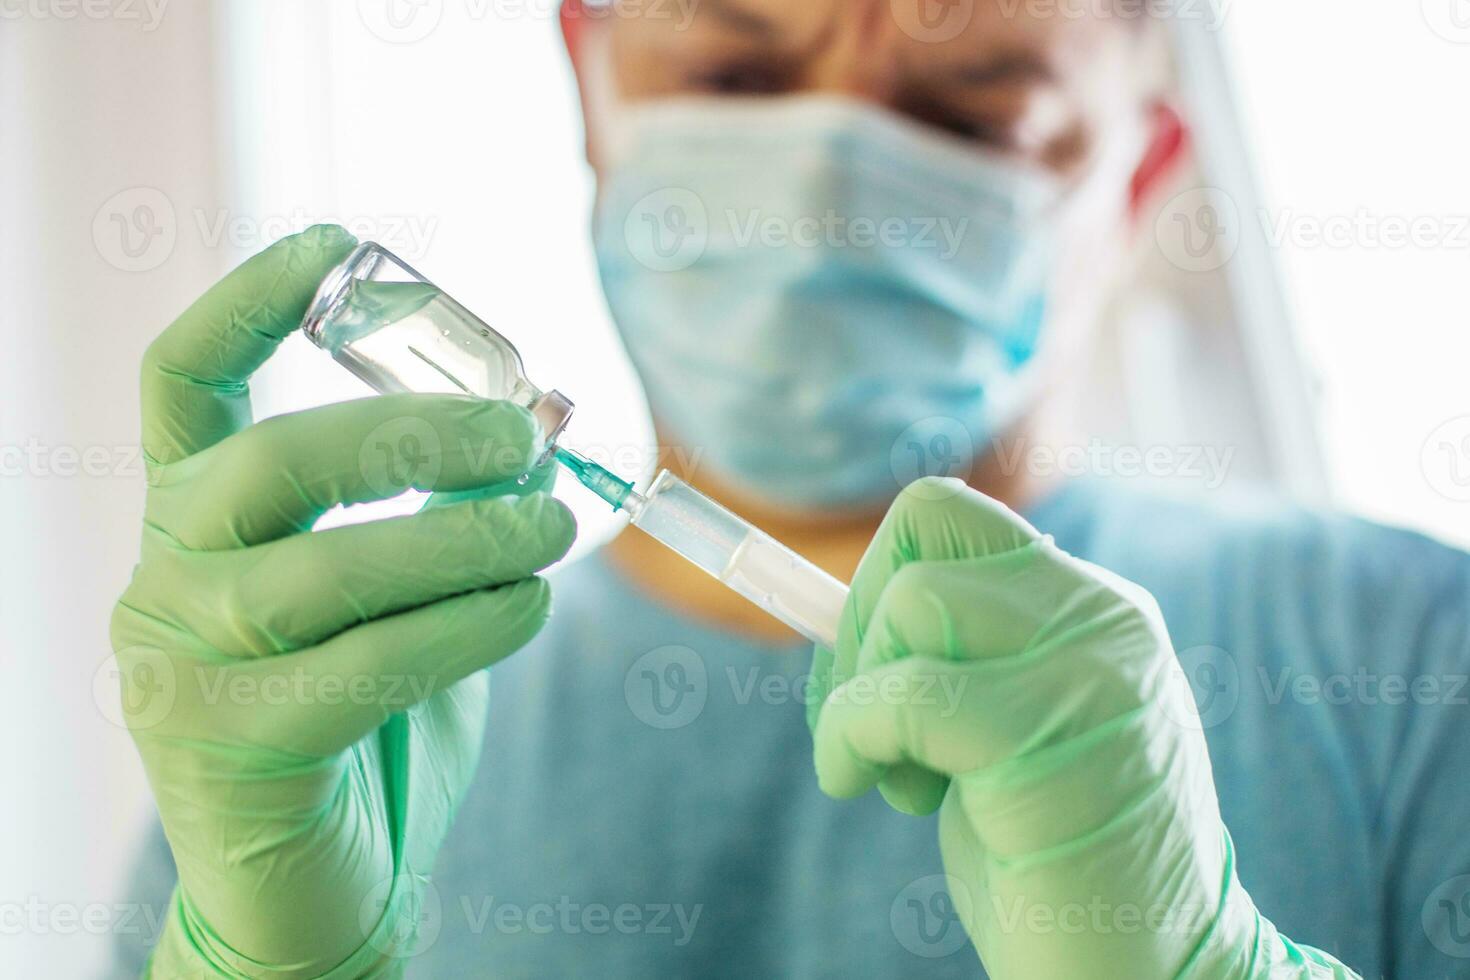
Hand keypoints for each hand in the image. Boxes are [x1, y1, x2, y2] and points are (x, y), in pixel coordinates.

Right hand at [109, 226, 575, 976]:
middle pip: (274, 460)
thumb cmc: (371, 727)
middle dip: (414, 430)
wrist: (324, 889)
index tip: (341, 244)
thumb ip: (456, 508)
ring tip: (551, 531)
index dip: (250, 300)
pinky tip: (528, 610)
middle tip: (522, 436)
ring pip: (326, 567)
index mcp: (195, 518)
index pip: (184, 380)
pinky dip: (467, 624)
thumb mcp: (415, 595)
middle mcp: (166, 575)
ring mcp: (183, 664)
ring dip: (465, 535)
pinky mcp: (233, 747)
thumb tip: (546, 411)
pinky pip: (364, 662)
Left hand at [809, 478, 1356, 978]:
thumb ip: (957, 660)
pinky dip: (850, 738)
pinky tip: (866, 788)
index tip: (861, 666)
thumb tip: (837, 616)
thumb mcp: (1006, 733)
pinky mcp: (1046, 735)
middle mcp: (1105, 618)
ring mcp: (1088, 669)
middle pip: (925, 527)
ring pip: (913, 598)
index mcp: (1096, 610)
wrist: (1152, 973)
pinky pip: (902, 693)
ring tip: (895, 777)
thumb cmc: (1058, 863)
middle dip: (858, 620)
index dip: (874, 572)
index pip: (949, 514)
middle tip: (862, 723)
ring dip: (860, 690)